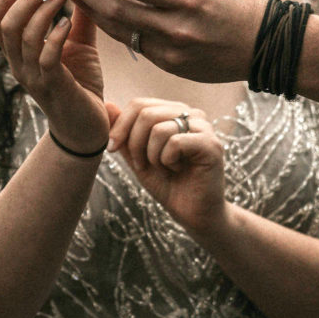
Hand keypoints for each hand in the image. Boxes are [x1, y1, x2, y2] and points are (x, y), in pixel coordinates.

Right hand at [0, 0, 108, 153]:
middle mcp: (18, 64)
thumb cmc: (80, 84)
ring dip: (44, 10)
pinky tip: (68, 24)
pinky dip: (56, 35)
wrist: (87, 127)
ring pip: (24, 36)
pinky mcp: (53, 86)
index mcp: (17, 53)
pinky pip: (46, 56)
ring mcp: (33, 76)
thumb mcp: (79, 45)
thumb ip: (78, 18)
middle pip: (4, 23)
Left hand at [64, 0, 267, 82]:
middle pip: (118, 10)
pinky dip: (118, 30)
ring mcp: (173, 52)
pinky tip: (105, 17)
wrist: (266, 47)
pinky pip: (137, 46)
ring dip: (96, 13)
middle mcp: (177, 28)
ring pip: (122, 32)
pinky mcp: (172, 67)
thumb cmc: (238, 5)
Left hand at [109, 98, 225, 234]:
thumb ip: (123, 132)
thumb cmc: (167, 183)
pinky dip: (167, 160)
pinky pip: (175, 142)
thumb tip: (107, 104)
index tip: (112, 148)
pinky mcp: (211, 144)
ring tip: (164, 168)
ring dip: (152, 156)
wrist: (192, 213)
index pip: (139, 104)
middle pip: (146, 113)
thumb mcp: (136, 156)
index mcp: (174, 112)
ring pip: (158, 128)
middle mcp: (191, 114)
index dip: (120, 126)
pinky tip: (177, 170)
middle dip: (134, 143)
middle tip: (141, 164)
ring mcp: (203, 127)